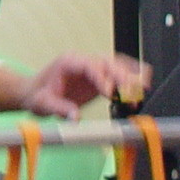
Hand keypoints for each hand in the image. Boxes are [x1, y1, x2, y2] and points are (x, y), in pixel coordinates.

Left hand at [14, 52, 152, 118]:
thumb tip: (75, 117)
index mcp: (68, 63)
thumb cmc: (37, 96)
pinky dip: (131, 76)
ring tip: (144, 87)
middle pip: (107, 63)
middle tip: (133, 92)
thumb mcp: (43, 104)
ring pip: (116, 64)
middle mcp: (83, 62)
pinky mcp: (99, 77)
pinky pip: (117, 72)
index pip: (89, 66)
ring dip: (131, 75)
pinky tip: (143, 83)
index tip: (109, 93)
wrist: (34, 93)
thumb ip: (59, 109)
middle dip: (122, 76)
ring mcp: (92, 68)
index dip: (102, 78)